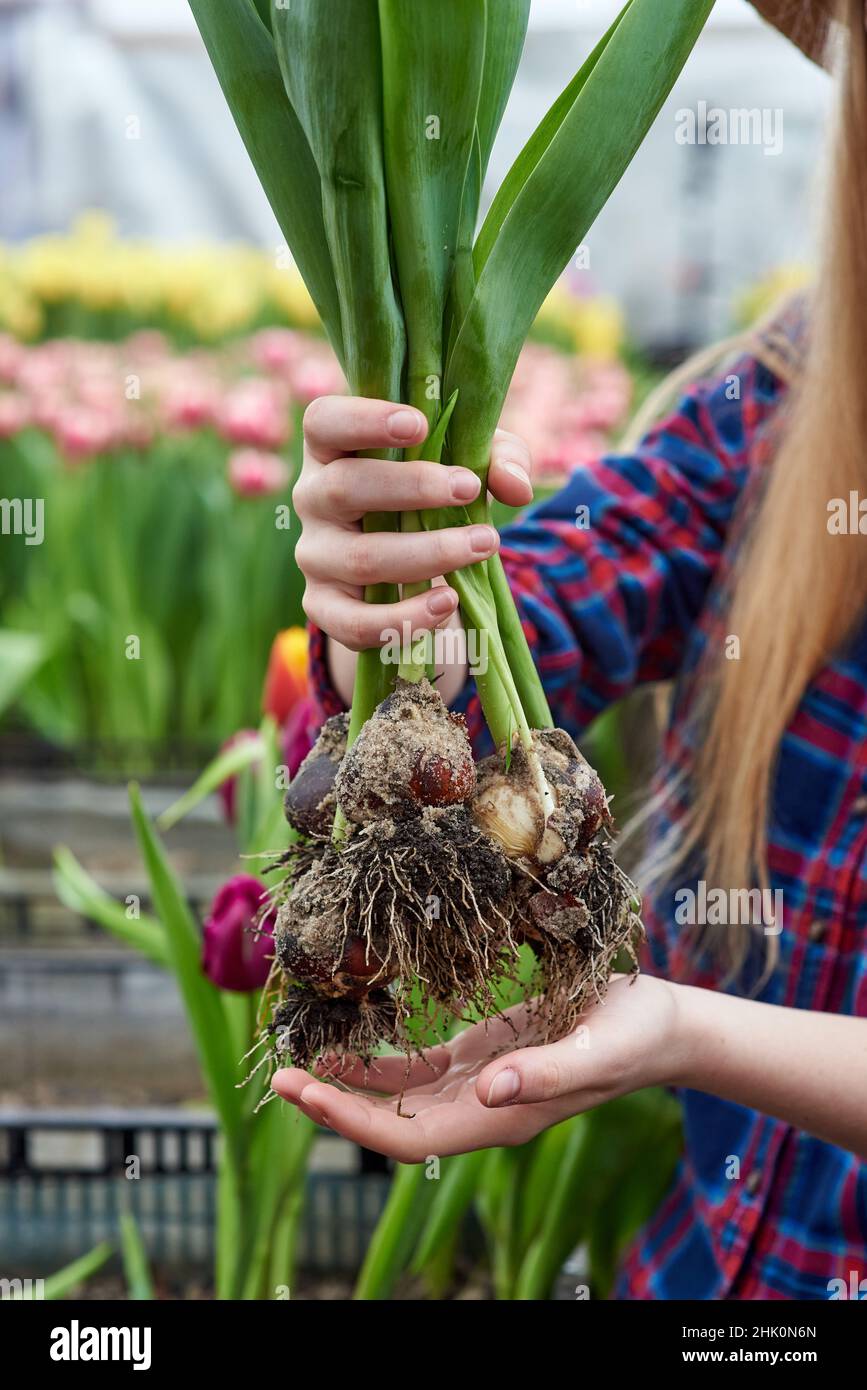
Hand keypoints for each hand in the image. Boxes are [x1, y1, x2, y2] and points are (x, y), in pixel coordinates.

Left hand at [271, 975, 682, 1161]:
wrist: (661, 1024)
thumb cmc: (634, 1036)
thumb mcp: (596, 1050)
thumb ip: (544, 1073)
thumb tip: (485, 1093)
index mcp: (501, 1117)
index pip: (411, 1138)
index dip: (356, 1122)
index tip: (309, 1094)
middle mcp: (480, 1108)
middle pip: (392, 1124)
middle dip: (335, 1105)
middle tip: (281, 1078)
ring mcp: (478, 1084)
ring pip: (397, 1099)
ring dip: (348, 1085)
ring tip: (297, 1064)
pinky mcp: (480, 1055)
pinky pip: (417, 1069)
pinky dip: (378, 1061)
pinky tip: (347, 1044)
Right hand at [293, 395, 533, 652]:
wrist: (410, 567)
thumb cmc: (433, 495)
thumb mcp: (468, 463)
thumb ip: (498, 459)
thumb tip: (515, 487)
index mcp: (333, 449)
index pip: (324, 421)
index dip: (363, 419)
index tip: (418, 424)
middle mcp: (312, 498)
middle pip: (344, 487)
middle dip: (413, 487)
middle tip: (469, 488)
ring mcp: (314, 555)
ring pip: (361, 558)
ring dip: (429, 553)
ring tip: (482, 545)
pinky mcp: (324, 606)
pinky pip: (354, 622)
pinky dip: (404, 618)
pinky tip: (448, 603)